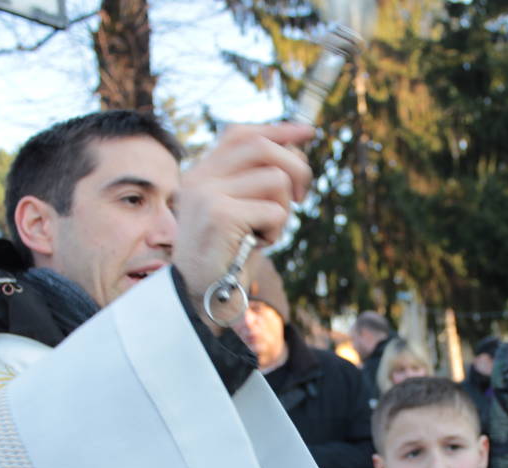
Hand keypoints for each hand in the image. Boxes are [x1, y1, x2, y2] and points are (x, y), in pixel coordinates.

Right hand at [173, 123, 312, 327]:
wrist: (198, 296)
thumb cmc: (227, 257)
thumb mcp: (242, 212)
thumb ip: (258, 182)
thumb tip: (298, 150)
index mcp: (202, 173)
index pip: (241, 134)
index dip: (278, 130)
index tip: (309, 133)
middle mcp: (200, 177)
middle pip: (264, 147)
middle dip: (297, 169)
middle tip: (303, 199)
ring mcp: (207, 193)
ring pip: (276, 180)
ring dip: (284, 210)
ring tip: (265, 232)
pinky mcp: (220, 214)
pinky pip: (274, 210)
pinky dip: (276, 230)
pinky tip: (257, 245)